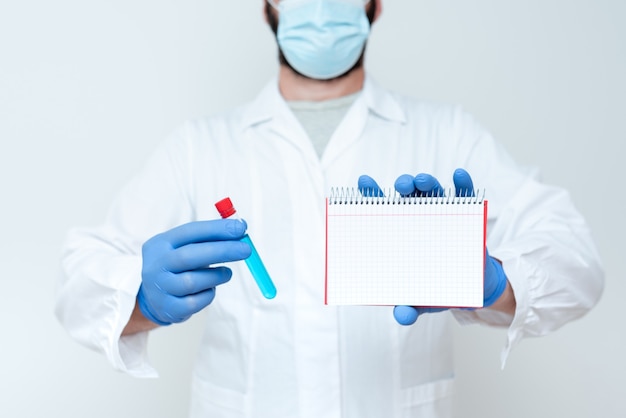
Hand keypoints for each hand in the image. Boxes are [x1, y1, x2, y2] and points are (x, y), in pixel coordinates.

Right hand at [137, 219, 251, 324]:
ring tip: (226, 273)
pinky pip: (195, 303)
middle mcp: (157, 265)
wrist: (154, 296)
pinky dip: (209, 294)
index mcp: (161, 243)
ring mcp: (161, 288)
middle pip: (189, 256)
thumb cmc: (177, 266)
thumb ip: (210, 237)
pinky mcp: (169, 308)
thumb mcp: (185, 245)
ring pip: (192, 282)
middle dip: (222, 251)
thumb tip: (240, 227)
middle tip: (245, 249)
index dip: (216, 229)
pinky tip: (210, 288)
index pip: (190, 232)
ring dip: (217, 276)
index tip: (240, 228)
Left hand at [358, 168, 507, 324]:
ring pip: (433, 192)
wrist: (470, 289)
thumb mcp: (421, 301)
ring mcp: (443, 216)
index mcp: (401, 234)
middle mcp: (419, 219)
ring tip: (423, 182)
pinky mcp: (468, 217)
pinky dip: (463, 185)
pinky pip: (466, 196)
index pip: (382, 211)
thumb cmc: (436, 288)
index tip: (364, 181)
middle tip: (402, 186)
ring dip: (427, 182)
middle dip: (404, 185)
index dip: (372, 196)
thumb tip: (402, 316)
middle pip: (408, 196)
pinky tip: (458, 176)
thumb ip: (408, 309)